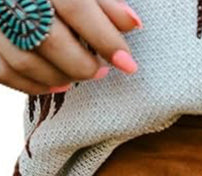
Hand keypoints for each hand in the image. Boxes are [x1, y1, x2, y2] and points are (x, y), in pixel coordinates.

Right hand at [0, 0, 141, 95]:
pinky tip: (57, 84)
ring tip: (81, 75)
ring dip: (60, 77)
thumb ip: (103, 2)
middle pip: (50, 39)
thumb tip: (132, 24)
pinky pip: (5, 71)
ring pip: (26, 60)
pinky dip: (34, 85)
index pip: (75, 6)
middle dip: (82, 64)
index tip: (128, 64)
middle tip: (102, 71)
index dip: (104, 38)